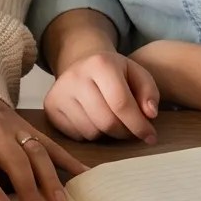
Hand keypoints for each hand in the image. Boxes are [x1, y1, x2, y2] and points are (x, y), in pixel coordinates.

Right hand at [43, 50, 158, 143]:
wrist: (83, 65)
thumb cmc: (115, 73)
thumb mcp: (137, 74)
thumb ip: (149, 92)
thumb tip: (150, 114)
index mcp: (100, 63)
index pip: (122, 104)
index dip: (139, 125)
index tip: (151, 137)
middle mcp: (75, 76)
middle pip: (106, 121)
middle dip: (125, 132)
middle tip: (133, 132)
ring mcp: (59, 92)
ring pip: (91, 131)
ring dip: (108, 135)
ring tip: (113, 122)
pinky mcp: (50, 107)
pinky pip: (76, 135)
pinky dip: (91, 135)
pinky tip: (95, 122)